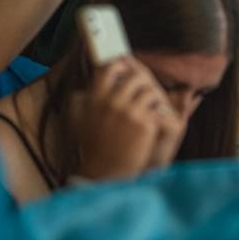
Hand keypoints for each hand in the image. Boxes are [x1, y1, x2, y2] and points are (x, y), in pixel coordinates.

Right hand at [73, 57, 178, 180]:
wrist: (105, 173)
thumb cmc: (93, 148)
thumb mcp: (80, 121)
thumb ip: (82, 101)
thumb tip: (84, 87)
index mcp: (95, 99)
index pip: (109, 69)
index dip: (119, 66)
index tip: (125, 68)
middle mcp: (112, 102)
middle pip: (134, 77)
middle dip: (142, 82)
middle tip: (145, 88)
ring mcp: (129, 113)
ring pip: (149, 91)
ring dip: (152, 97)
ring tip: (152, 106)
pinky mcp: (145, 124)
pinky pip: (157, 107)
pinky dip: (158, 111)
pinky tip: (156, 119)